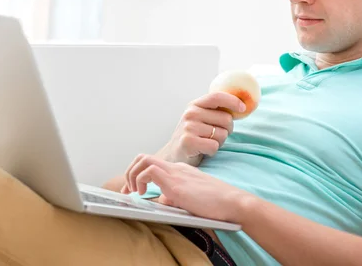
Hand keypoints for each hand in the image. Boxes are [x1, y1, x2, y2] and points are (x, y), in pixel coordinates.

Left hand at [122, 154, 251, 222]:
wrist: (233, 202)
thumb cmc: (217, 204)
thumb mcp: (190, 199)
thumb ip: (175, 197)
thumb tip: (162, 201)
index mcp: (181, 171)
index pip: (152, 164)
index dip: (138, 175)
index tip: (133, 190)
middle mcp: (176, 168)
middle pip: (144, 157)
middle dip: (130, 172)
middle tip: (128, 190)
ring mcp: (176, 173)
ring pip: (143, 160)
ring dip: (133, 175)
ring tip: (135, 192)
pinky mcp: (175, 183)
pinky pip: (149, 170)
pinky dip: (140, 180)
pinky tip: (144, 194)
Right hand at [158, 92, 245, 165]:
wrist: (173, 155)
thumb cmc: (193, 137)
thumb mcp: (200, 119)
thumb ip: (215, 111)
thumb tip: (242, 106)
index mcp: (195, 105)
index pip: (217, 97)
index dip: (233, 101)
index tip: (243, 108)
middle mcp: (190, 113)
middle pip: (226, 119)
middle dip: (227, 130)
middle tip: (216, 136)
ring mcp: (188, 127)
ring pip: (222, 134)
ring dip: (219, 142)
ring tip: (206, 143)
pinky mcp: (188, 142)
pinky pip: (214, 146)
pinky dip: (213, 151)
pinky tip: (203, 151)